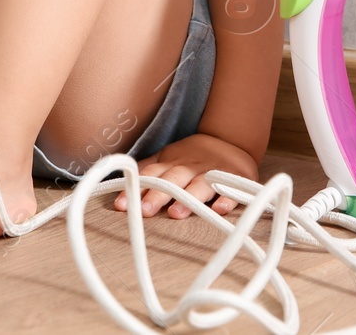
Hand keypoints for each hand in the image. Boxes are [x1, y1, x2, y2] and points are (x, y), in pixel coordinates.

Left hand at [112, 132, 257, 219]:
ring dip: (189, 198)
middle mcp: (190, 167)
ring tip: (176, 214)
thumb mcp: (167, 158)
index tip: (121, 205)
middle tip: (145, 210)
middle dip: (158, 194)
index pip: (150, 174)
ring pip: (199, 184)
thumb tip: (120, 180)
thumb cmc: (192, 157)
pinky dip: (227, 198)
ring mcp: (213, 172)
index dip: (135, 188)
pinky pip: (232, 189)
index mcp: (171, 163)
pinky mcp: (235, 178)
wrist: (231, 140)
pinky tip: (219, 209)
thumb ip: (147, 170)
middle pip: (172, 179)